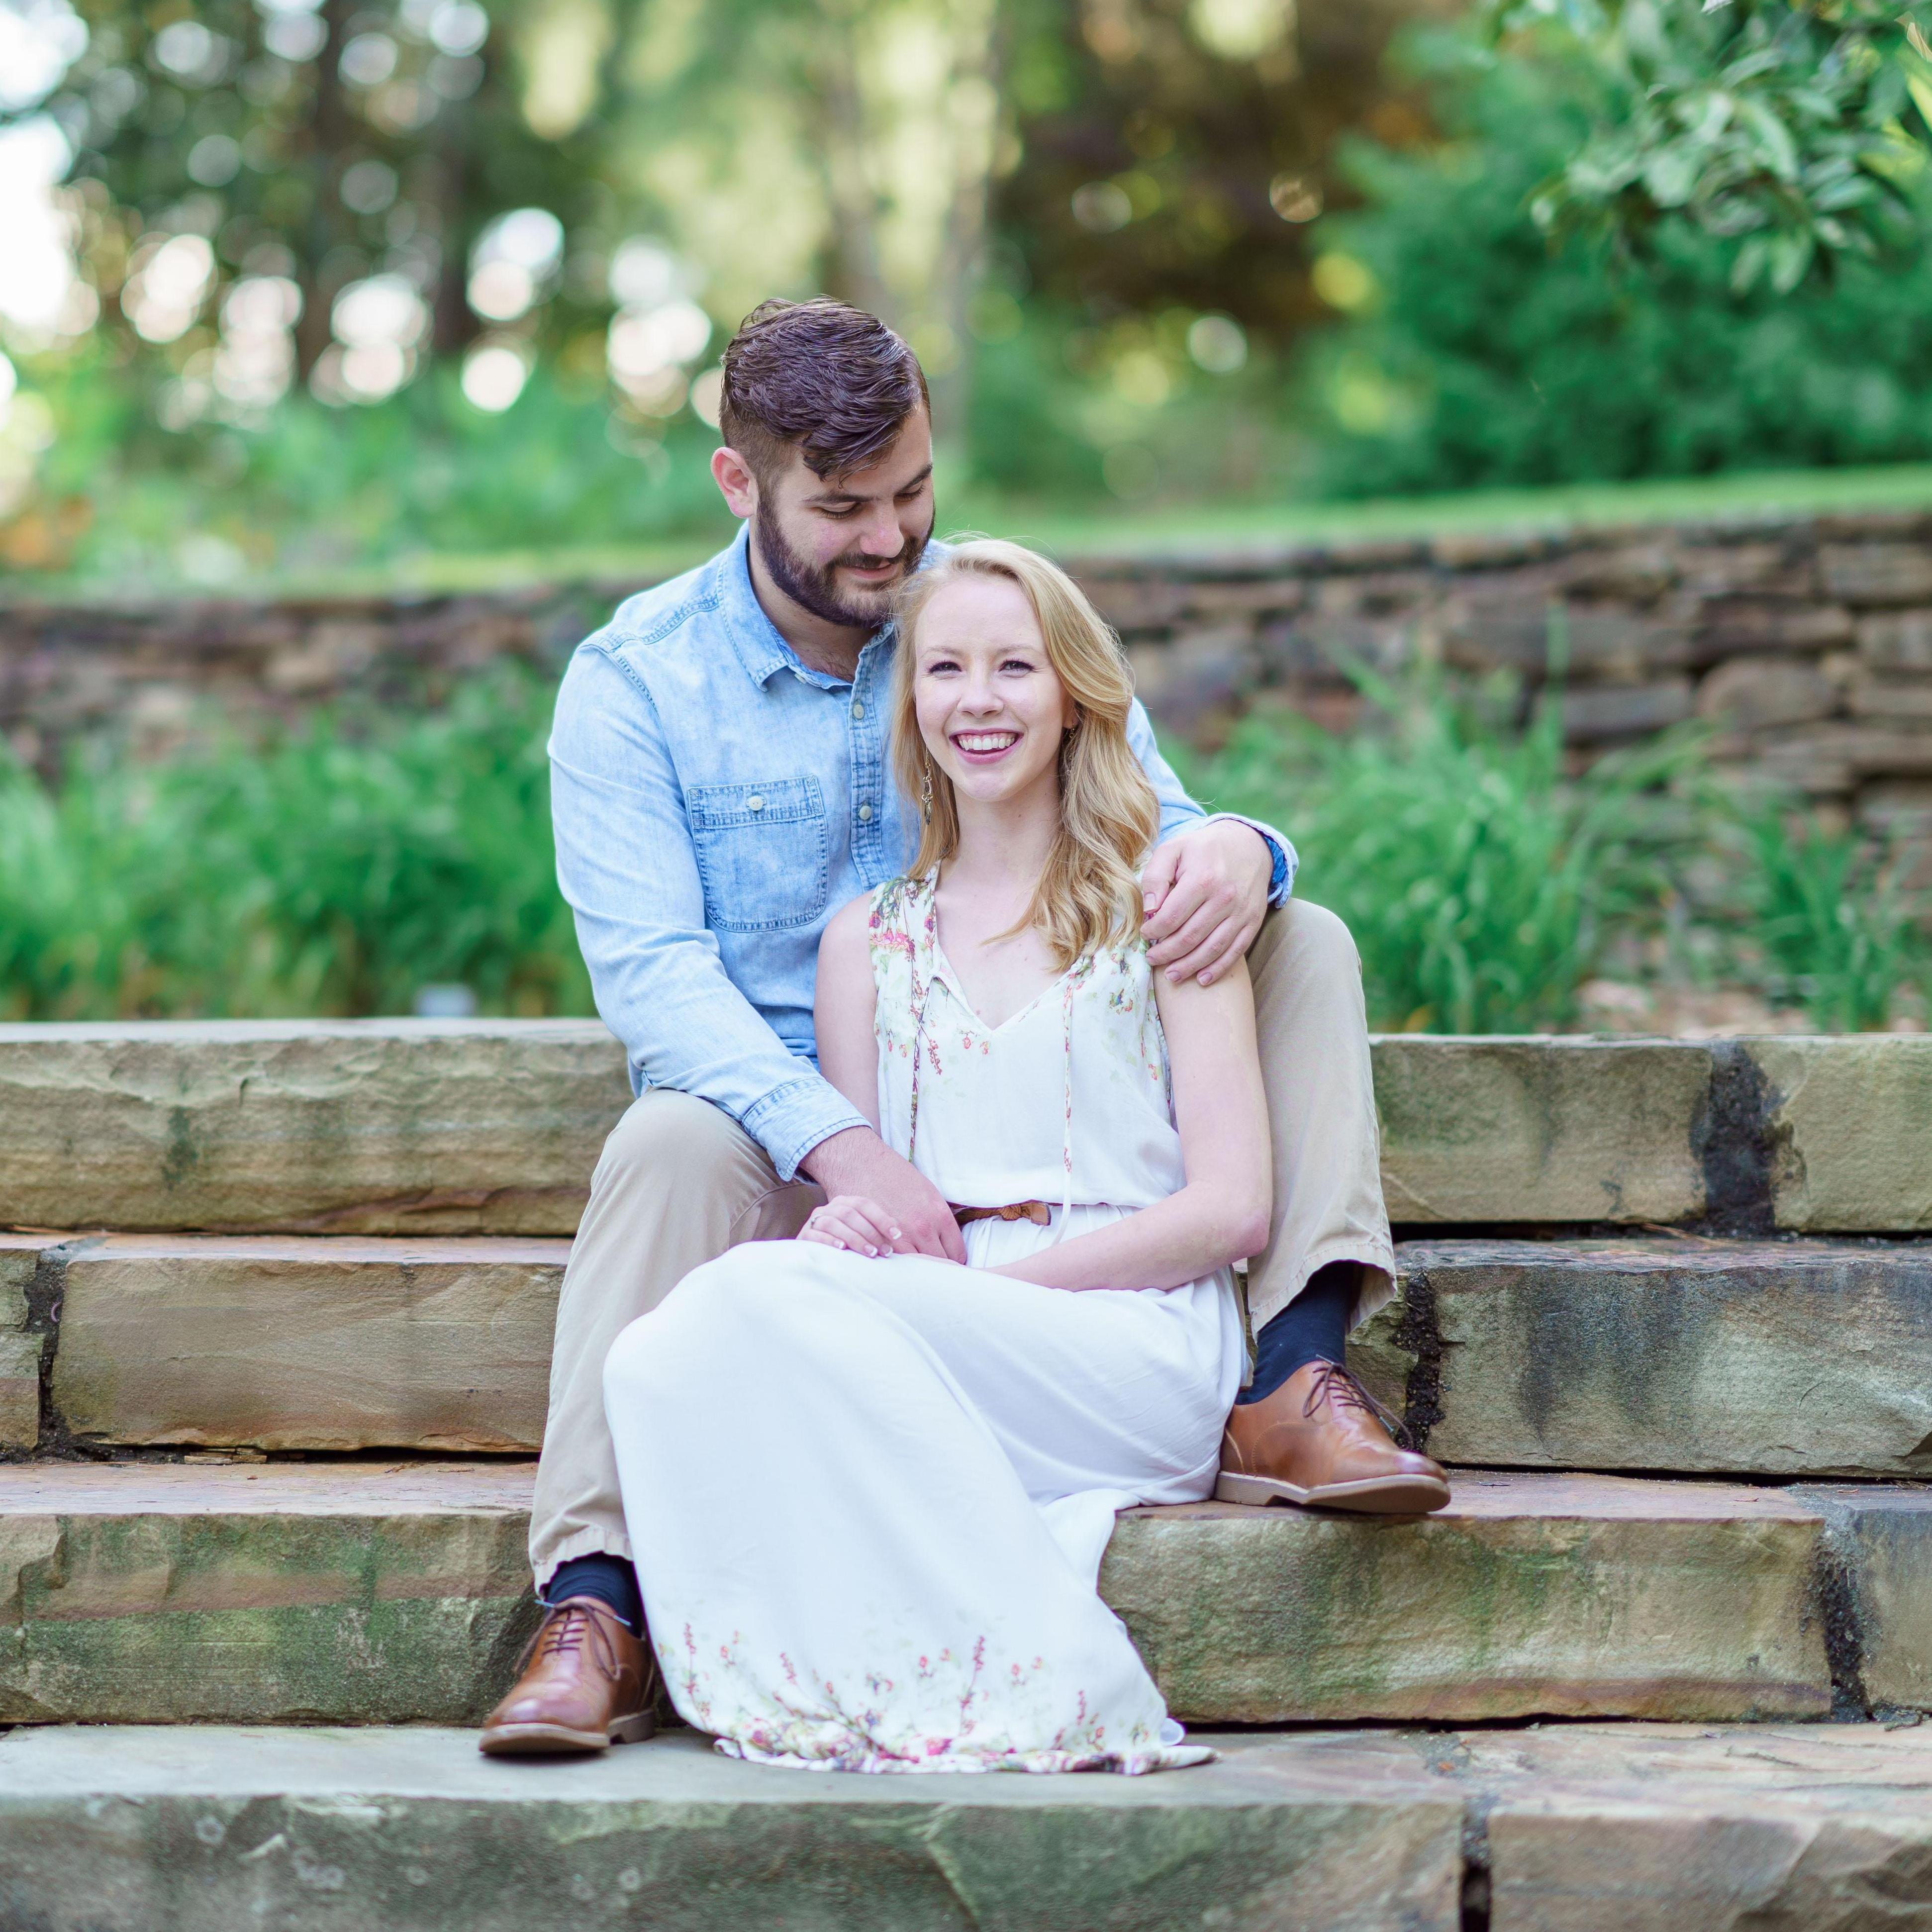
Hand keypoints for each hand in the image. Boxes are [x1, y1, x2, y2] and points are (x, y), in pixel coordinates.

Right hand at [799, 1126, 966, 1262]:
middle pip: (939, 1263)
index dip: (955, 1260)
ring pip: (916, 1266)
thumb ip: (940, 1219)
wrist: (862, 1164)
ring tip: (915, 1268)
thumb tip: (948, 1242)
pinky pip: (895, 1262)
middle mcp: (923, 1228)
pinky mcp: (880, 1239)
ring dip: (917, 1268)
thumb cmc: (896, 1176)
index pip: (957, 1254)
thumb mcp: (929, 1192)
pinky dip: (898, 1264)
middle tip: (934, 1269)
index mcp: (940, 1215)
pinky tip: (897, 1261)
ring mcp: (901, 1236)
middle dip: (938, 1266)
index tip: (950, 1262)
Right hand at [799, 1195, 901, 1254]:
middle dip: (871, 1233)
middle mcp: (830, 1208)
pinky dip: (830, 1240)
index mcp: (845, 1202)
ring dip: (855, 1238)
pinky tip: (843, 1249)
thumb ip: (877, 1230)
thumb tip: (896, 1230)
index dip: (881, 1219)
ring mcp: (815, 1220)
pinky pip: (816, 1234)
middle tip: (884, 1251)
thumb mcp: (862, 1234)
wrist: (814, 1252)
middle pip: (850, 1214)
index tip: (896, 1235)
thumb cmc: (845, 1243)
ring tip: (870, 1253)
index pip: (864, 1204)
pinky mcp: (804, 1234)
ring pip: (834, 1223)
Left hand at [1141, 821, 1272, 984]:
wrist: (1249, 844)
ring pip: (1212, 949)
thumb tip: (1149, 908)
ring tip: (1171, 975)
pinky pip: (1235, 951)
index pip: (1171, 917)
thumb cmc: (1203, 849)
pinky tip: (1202, 978)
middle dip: (1167, 953)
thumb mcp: (1174, 849)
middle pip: (1190, 937)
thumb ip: (1156, 876)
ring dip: (1189, 966)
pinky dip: (1218, 968)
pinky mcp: (1253, 921)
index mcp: (1202, 879)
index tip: (1145, 935)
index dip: (1154, 932)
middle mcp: (1224, 898)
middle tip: (1152, 959)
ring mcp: (1241, 912)